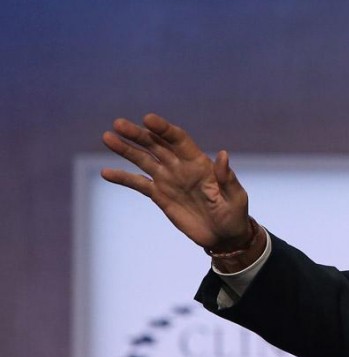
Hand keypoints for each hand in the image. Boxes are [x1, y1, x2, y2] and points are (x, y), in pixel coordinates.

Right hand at [101, 113, 250, 251]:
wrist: (224, 236)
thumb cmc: (235, 215)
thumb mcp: (235, 197)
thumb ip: (226, 177)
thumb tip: (223, 155)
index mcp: (200, 163)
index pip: (179, 140)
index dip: (164, 129)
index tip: (147, 119)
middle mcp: (181, 167)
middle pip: (156, 145)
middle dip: (138, 134)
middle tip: (118, 123)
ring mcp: (169, 180)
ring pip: (144, 160)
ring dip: (126, 149)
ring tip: (107, 137)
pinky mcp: (160, 196)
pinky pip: (139, 184)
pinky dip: (123, 178)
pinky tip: (106, 172)